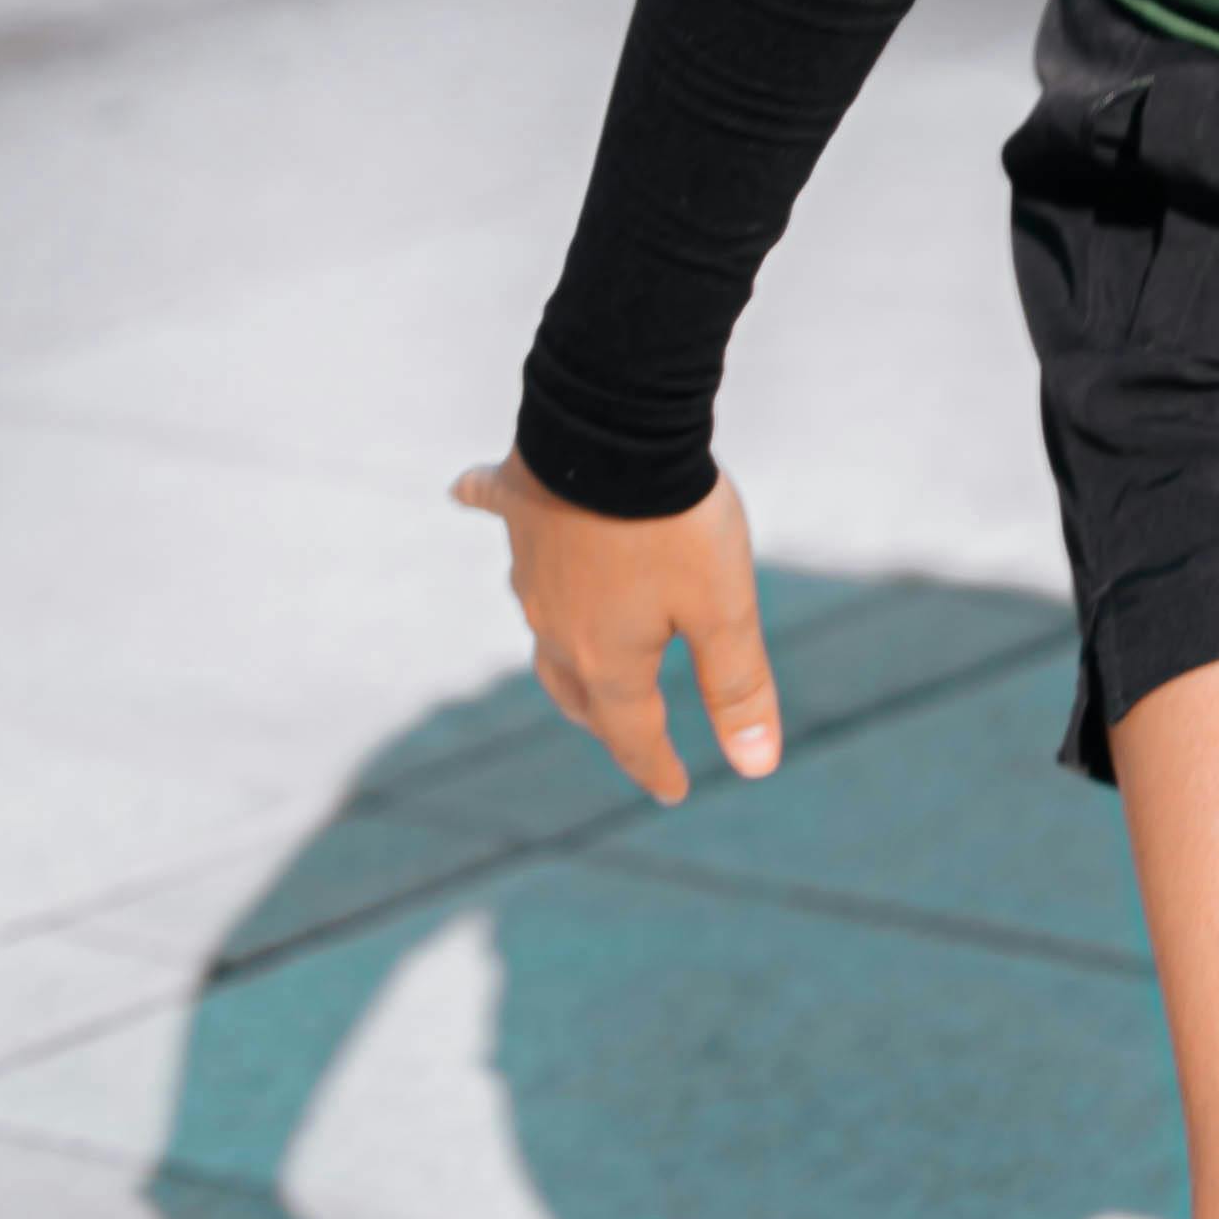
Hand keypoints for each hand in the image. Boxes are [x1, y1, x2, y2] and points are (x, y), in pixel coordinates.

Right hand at [452, 452, 782, 809]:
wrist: (615, 427)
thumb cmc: (676, 523)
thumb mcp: (725, 611)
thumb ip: (736, 686)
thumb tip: (757, 766)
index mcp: (606, 658)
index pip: (631, 733)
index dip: (655, 765)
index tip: (673, 791)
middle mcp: (555, 623)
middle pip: (577, 688)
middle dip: (605, 718)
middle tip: (628, 733)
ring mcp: (528, 566)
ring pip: (540, 617)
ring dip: (560, 639)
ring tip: (577, 645)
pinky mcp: (517, 504)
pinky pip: (493, 508)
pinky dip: (480, 504)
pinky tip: (461, 492)